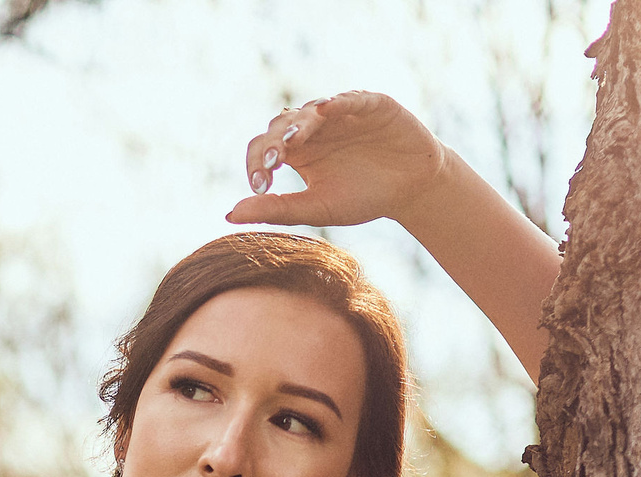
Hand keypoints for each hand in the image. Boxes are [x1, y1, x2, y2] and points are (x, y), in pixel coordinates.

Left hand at [228, 90, 447, 230]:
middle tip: (273, 161)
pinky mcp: (370, 104)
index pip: (263, 149)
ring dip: (301, 122)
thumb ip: (277, 209)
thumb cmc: (363, 199)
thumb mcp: (318, 208)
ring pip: (312, 110)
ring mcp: (340, 113)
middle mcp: (313, 129)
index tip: (260, 185)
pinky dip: (338, 102)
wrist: (411, 191)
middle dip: (275, 142)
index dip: (257, 163)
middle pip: (281, 126)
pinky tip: (326, 110)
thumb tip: (229, 215)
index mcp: (296, 153)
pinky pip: (350, 98)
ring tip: (294, 138)